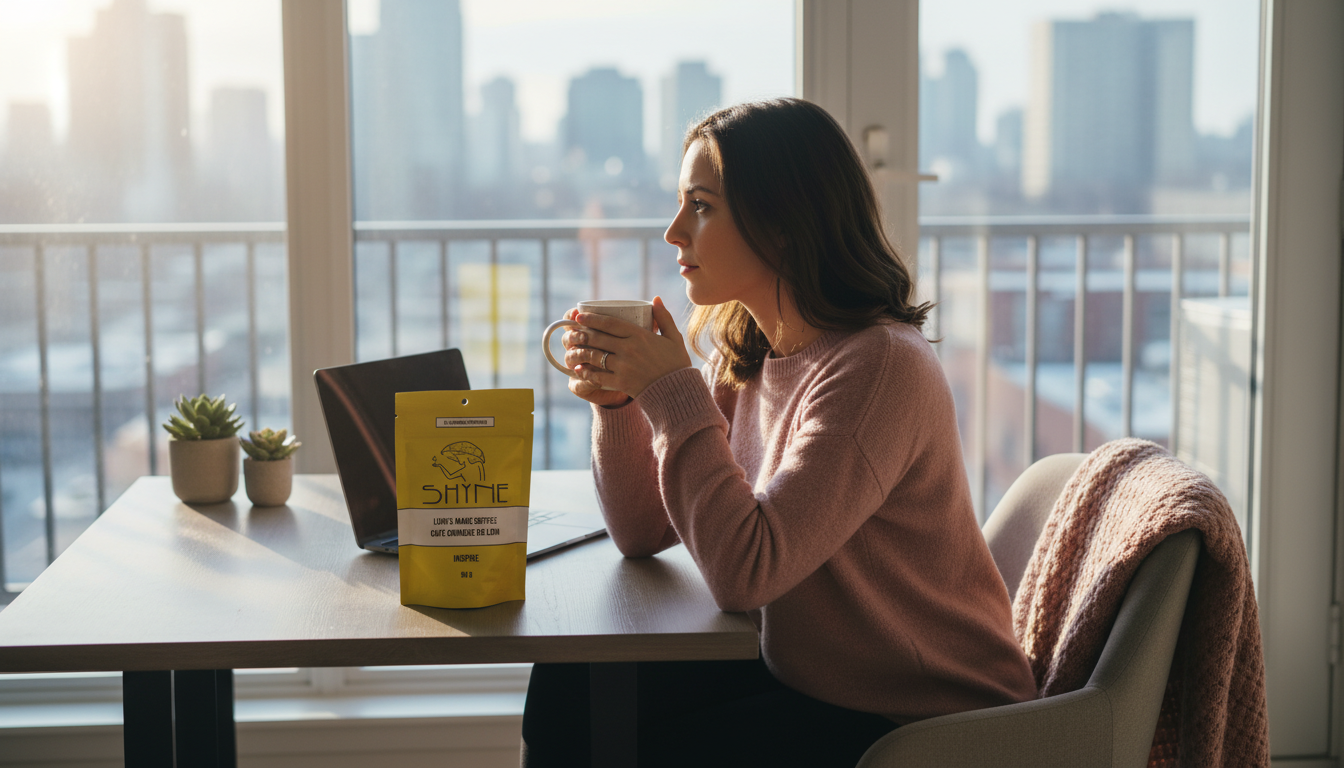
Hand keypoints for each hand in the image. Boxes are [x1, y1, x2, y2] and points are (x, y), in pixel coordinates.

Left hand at [561, 296, 691, 401]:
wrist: (678, 391)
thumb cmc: (676, 363)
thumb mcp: (674, 337)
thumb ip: (663, 317)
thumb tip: (656, 298)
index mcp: (639, 335)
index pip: (610, 323)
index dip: (592, 318)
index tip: (580, 316)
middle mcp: (628, 349)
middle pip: (598, 338)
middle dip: (582, 333)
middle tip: (572, 331)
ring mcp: (623, 366)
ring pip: (595, 356)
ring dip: (581, 352)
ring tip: (572, 349)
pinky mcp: (621, 382)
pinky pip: (598, 376)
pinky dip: (587, 372)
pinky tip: (579, 369)